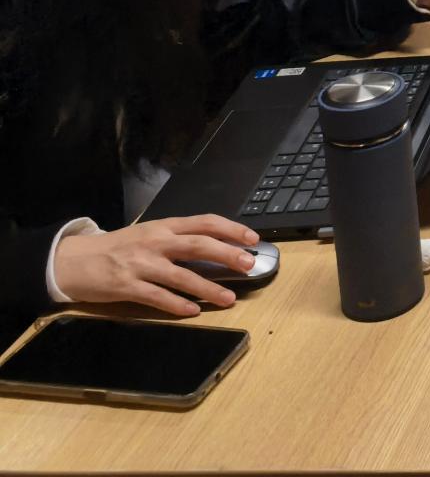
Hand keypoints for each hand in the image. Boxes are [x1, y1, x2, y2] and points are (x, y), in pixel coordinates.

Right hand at [54, 216, 259, 316]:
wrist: (73, 260)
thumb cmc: (116, 248)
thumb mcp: (149, 234)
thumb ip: (177, 238)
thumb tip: (216, 246)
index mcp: (164, 227)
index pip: (204, 222)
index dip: (231, 229)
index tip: (252, 239)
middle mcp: (155, 242)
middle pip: (198, 245)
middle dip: (227, 254)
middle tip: (248, 265)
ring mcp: (141, 264)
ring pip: (182, 275)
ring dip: (208, 288)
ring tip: (229, 298)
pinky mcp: (127, 286)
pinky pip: (157, 296)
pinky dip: (177, 304)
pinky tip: (193, 311)